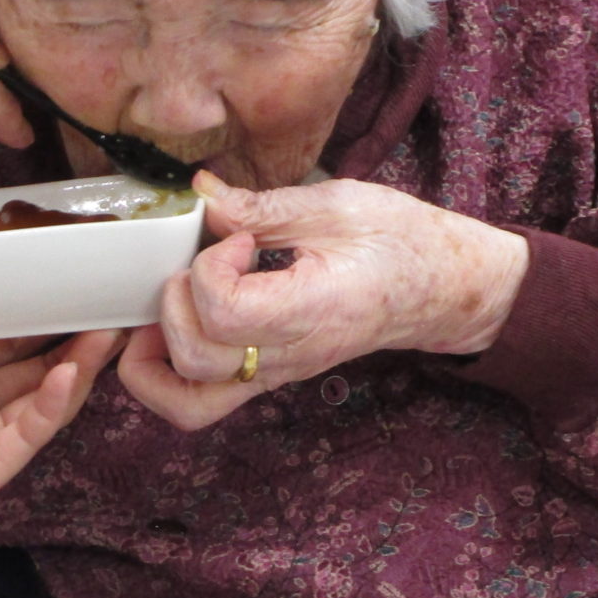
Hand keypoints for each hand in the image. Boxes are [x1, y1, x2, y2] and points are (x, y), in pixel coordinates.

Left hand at [0, 201, 121, 570]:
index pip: (3, 329)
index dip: (39, 305)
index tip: (76, 272)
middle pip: (33, 360)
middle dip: (73, 332)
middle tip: (115, 297)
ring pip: (42, 397)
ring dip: (77, 366)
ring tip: (109, 330)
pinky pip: (24, 435)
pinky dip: (51, 407)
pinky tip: (67, 374)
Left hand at [115, 171, 528, 431]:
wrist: (442, 287)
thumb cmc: (401, 241)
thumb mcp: (338, 204)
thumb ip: (263, 205)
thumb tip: (201, 195)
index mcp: (313, 311)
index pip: (225, 314)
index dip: (211, 268)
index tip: (237, 238)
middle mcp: (291, 356)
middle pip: (195, 361)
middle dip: (175, 303)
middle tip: (204, 262)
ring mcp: (278, 374)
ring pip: (187, 402)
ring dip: (154, 356)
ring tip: (171, 302)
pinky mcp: (269, 376)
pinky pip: (202, 401)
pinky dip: (168, 372)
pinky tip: (175, 321)